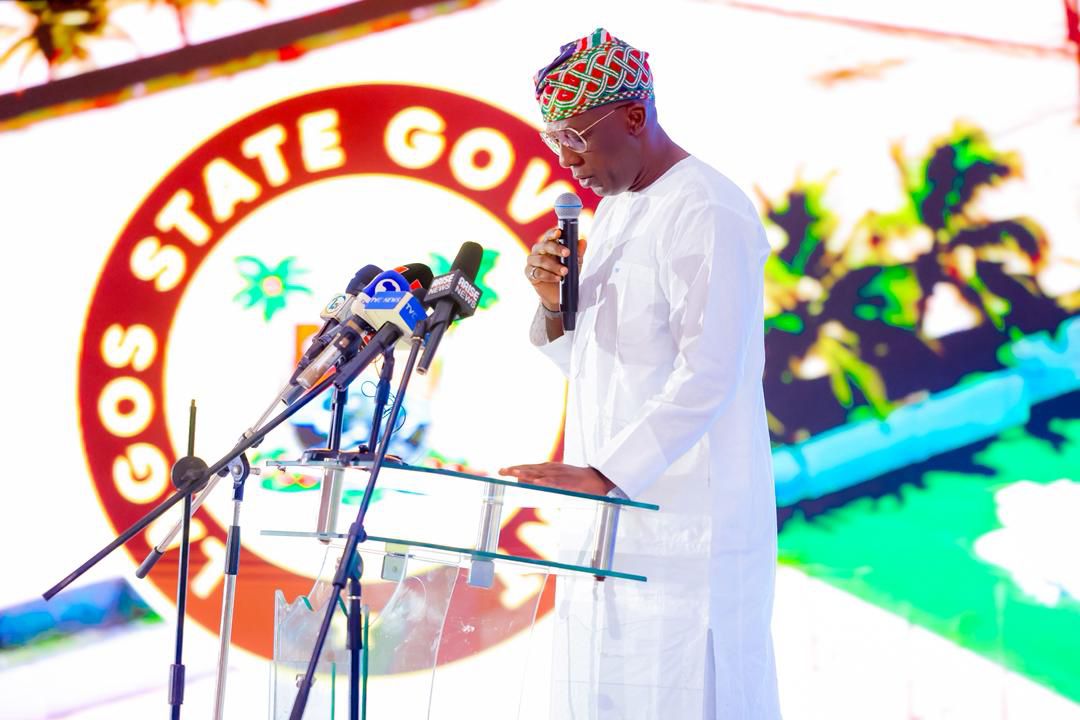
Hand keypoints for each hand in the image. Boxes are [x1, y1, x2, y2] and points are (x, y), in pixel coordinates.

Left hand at [498, 462, 613, 495]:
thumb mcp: (557, 479)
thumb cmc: (576, 480)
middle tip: (500, 471)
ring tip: (514, 473)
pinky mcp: (567, 481)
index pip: (527, 467)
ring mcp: (559, 473)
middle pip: (529, 468)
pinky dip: (545, 482)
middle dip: (515, 470)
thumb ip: (544, 481)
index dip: (514, 468)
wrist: (596, 479)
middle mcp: (551, 468)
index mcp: (548, 468)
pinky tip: (536, 483)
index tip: (501, 470)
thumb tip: (530, 485)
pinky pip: (554, 481)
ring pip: (539, 473)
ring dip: (526, 473)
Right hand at [525, 228, 586, 310]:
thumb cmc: (566, 275)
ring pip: (541, 260)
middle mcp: (538, 251)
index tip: (559, 232)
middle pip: (544, 245)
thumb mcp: (575, 264)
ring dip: (554, 266)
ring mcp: (532, 261)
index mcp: (549, 245)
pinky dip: (549, 275)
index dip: (553, 233)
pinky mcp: (529, 273)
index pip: (549, 236)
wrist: (558, 294)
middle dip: (556, 248)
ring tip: (565, 272)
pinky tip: (557, 278)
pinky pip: (537, 272)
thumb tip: (582, 241)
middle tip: (567, 253)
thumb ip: (578, 253)